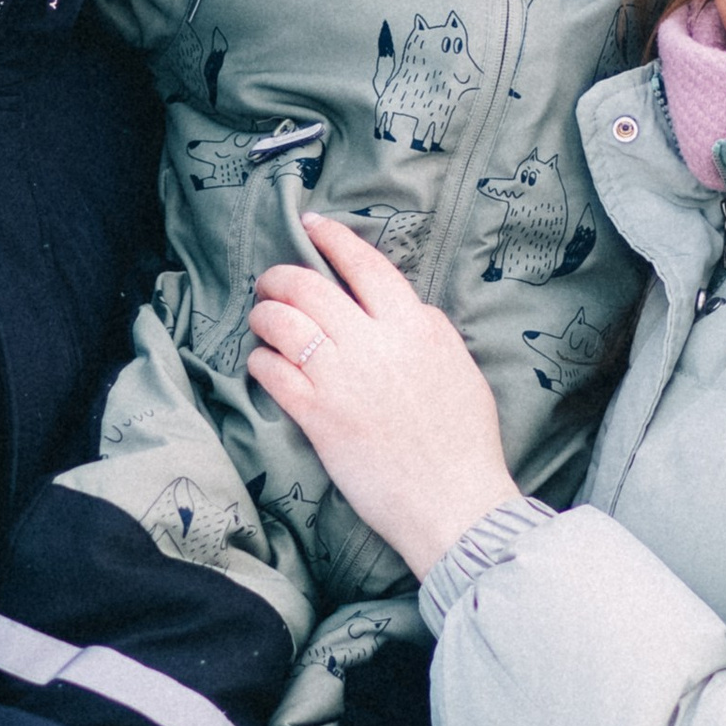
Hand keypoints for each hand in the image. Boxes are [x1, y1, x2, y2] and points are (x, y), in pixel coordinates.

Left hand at [248, 215, 519, 581]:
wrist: (452, 501)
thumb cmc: (464, 440)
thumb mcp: (459, 366)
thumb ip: (428, 329)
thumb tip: (402, 308)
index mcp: (413, 326)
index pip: (365, 265)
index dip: (332, 238)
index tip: (311, 224)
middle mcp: (373, 343)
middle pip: (310, 287)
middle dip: (280, 277)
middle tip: (270, 282)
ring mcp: (340, 379)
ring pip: (282, 324)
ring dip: (264, 316)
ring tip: (262, 321)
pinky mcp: (316, 416)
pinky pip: (273, 373)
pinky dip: (261, 362)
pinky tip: (263, 365)